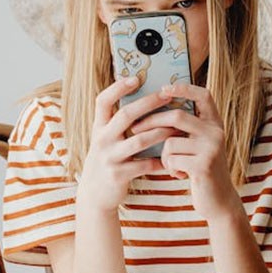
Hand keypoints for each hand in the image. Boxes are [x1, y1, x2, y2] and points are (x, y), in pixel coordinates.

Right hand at [76, 77, 179, 213]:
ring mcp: (109, 157)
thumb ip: (117, 123)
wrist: (94, 194)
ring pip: (139, 140)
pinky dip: (160, 161)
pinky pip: (145, 165)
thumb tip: (143, 99)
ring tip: (177, 126)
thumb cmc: (107, 159)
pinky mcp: (119, 175)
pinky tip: (171, 158)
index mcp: (98, 127)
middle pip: (126, 115)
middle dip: (148, 103)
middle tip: (167, 95)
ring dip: (161, 132)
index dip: (117, 88)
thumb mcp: (105, 139)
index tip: (135, 78)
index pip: (103, 101)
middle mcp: (101, 139)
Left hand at [131, 83, 238, 222]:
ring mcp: (212, 148)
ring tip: (172, 165)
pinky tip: (179, 175)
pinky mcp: (204, 165)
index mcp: (215, 123)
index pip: (203, 95)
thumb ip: (187, 128)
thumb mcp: (199, 145)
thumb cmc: (201, 169)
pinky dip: (169, 168)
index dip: (184, 88)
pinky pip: (172, 159)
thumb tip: (156, 108)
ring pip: (170, 141)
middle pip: (177, 116)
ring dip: (164, 156)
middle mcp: (216, 132)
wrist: (218, 201)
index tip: (164, 88)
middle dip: (151, 122)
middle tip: (135, 129)